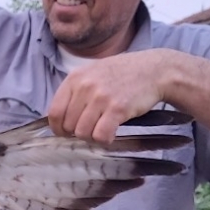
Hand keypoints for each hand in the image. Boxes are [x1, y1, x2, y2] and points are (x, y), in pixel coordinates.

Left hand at [48, 50, 165, 143]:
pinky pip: (101, 135)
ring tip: (103, 128)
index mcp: (75, 78)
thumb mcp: (93, 73)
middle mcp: (85, 86)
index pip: (54, 112)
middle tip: (92, 128)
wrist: (155, 69)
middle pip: (69, 126)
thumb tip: (61, 119)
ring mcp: (101, 97)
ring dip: (92, 136)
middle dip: (78, 133)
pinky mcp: (117, 108)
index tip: (66, 133)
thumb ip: (76, 91)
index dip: (59, 128)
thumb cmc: (123, 74)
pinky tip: (112, 133)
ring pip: (83, 132)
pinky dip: (105, 139)